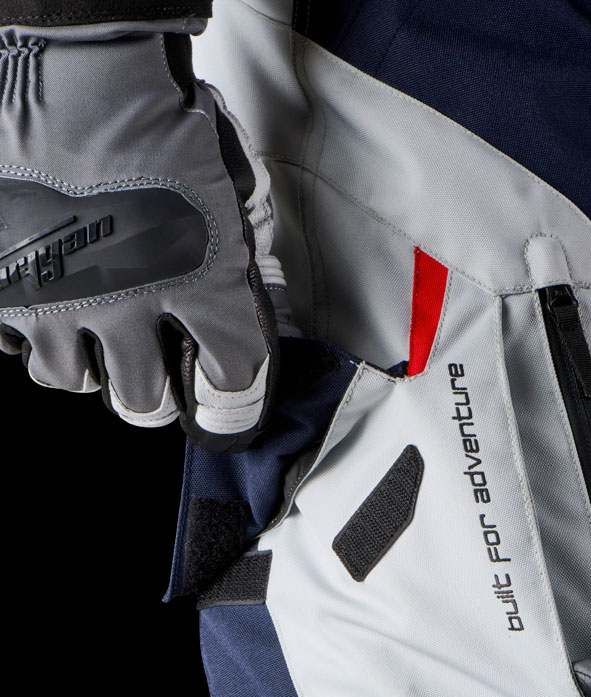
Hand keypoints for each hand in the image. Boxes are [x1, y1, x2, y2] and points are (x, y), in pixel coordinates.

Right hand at [0, 26, 287, 450]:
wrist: (72, 63)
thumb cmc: (153, 107)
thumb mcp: (220, 179)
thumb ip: (229, 243)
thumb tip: (231, 275)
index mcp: (198, 283)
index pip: (231, 373)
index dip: (230, 389)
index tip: (219, 387)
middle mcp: (125, 305)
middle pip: (142, 401)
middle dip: (150, 393)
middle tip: (149, 376)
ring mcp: (55, 298)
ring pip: (69, 378)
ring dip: (85, 363)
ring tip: (87, 336)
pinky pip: (9, 340)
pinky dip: (26, 331)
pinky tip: (40, 306)